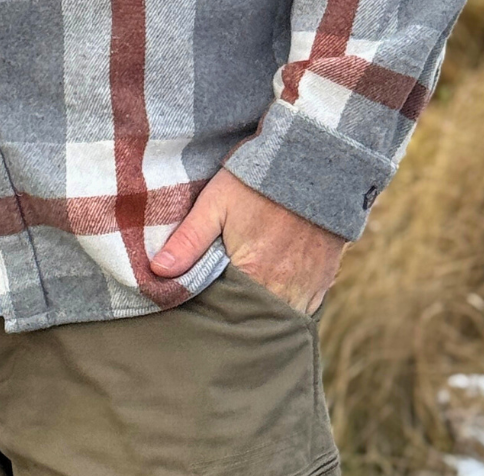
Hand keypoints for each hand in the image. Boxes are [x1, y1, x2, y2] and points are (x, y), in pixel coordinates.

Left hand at [148, 167, 344, 313]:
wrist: (314, 164)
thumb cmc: (258, 182)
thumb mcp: (216, 203)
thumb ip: (189, 240)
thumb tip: (158, 272)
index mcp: (254, 275)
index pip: (227, 313)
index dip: (213, 312)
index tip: (200, 310)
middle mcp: (285, 290)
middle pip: (255, 320)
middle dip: (239, 320)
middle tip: (222, 310)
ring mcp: (309, 287)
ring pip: (282, 319)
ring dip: (264, 315)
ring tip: (246, 303)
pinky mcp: (326, 280)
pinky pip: (306, 308)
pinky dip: (289, 305)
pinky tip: (274, 293)